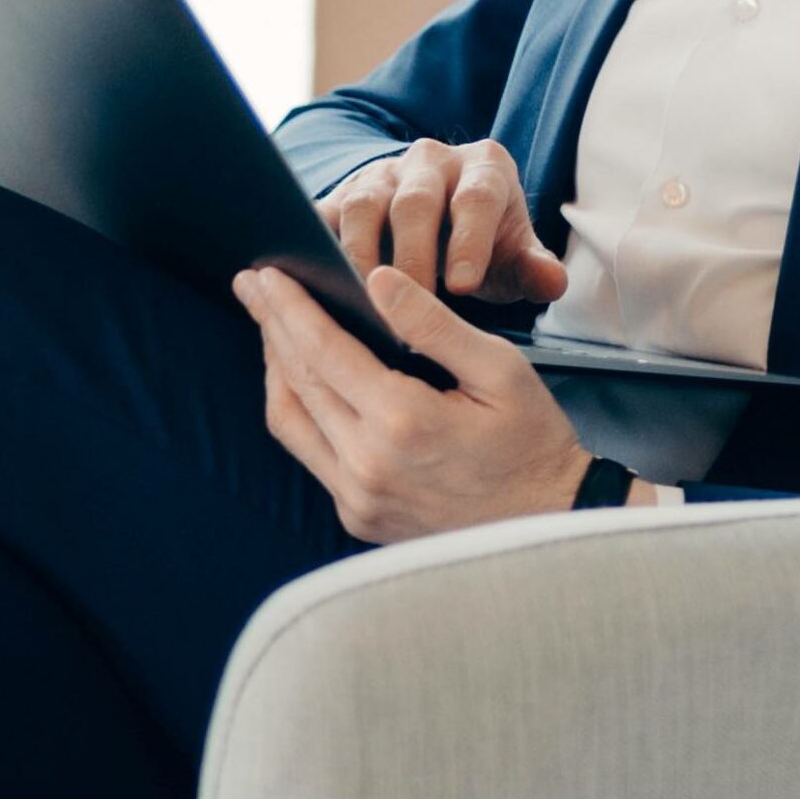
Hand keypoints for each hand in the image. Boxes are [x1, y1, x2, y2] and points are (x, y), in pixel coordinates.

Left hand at [232, 258, 592, 542]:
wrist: (548, 524)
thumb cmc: (532, 443)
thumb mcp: (499, 369)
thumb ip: (433, 323)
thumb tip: (378, 281)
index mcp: (403, 423)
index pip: (323, 351)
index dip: (289, 308)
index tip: (266, 274)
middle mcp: (367, 466)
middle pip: (297, 382)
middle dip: (271, 326)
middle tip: (251, 284)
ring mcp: (358, 498)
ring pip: (291, 422)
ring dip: (275, 368)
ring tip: (270, 326)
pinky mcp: (358, 516)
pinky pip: (310, 453)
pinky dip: (300, 408)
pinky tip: (303, 380)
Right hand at [318, 138, 568, 304]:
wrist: (441, 227)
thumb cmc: (484, 248)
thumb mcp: (516, 259)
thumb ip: (535, 271)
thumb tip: (551, 281)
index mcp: (484, 167)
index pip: (477, 198)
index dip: (469, 240)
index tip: (462, 286)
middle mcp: (431, 160)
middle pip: (416, 201)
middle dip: (413, 255)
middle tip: (412, 304)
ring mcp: (380, 174)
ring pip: (364, 204)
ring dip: (362, 255)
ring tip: (365, 301)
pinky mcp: (340, 196)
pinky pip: (322, 216)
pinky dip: (315, 246)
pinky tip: (316, 284)